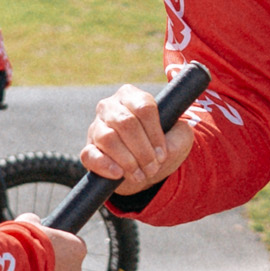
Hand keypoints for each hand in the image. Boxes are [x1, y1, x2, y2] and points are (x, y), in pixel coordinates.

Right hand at [27, 224, 93, 270]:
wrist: (9, 268)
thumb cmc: (21, 241)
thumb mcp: (28, 223)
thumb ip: (36, 222)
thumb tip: (35, 220)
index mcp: (77, 250)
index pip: (74, 248)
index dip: (59, 248)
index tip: (46, 247)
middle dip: (53, 270)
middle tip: (32, 265)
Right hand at [81, 77, 201, 193]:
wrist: (146, 169)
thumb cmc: (162, 147)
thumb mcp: (179, 136)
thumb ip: (181, 132)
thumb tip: (168, 138)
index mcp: (132, 96)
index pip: (144, 108)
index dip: (155, 134)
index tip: (162, 154)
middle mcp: (110, 107)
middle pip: (126, 123)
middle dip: (143, 150)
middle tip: (153, 168)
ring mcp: (96, 127)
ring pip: (108, 138)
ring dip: (128, 160)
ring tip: (140, 174)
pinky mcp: (88, 149)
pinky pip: (90, 155)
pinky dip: (105, 165)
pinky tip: (119, 174)